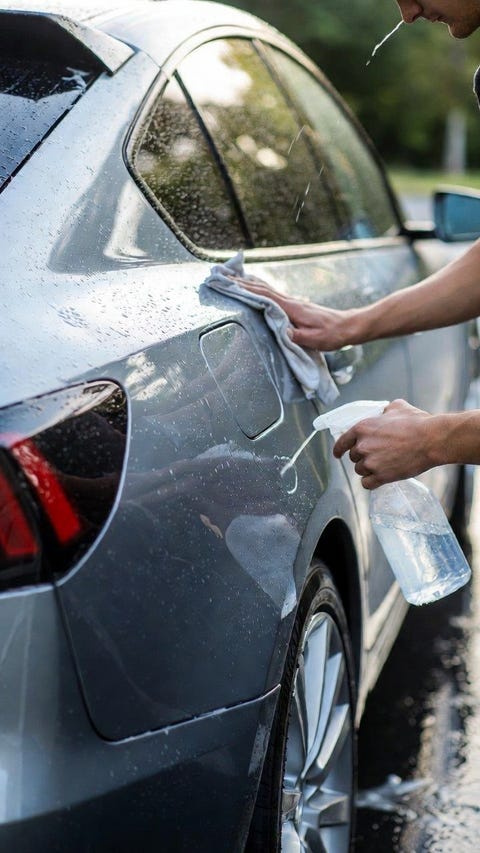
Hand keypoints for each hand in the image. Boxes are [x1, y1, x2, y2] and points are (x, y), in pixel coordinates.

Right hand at [233, 275, 356, 349]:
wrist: (347, 326)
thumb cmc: (332, 334)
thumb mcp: (315, 339)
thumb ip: (297, 336)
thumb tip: (281, 333)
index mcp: (292, 308)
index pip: (264, 296)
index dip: (245, 289)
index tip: (228, 283)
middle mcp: (291, 302)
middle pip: (261, 288)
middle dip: (240, 282)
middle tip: (221, 275)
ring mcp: (292, 303)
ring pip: (265, 289)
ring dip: (247, 283)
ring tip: (231, 277)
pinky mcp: (294, 306)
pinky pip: (272, 295)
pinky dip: (259, 289)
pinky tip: (254, 287)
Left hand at [332, 399, 435, 488]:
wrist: (431, 440)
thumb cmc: (416, 423)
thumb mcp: (397, 407)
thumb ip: (384, 411)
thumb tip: (384, 412)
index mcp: (362, 428)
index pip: (342, 442)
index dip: (339, 449)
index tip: (338, 454)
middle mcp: (362, 446)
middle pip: (354, 457)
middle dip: (363, 457)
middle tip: (377, 455)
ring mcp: (371, 463)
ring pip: (360, 471)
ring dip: (368, 469)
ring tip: (383, 464)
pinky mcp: (381, 476)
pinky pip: (367, 484)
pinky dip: (372, 482)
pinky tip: (380, 477)